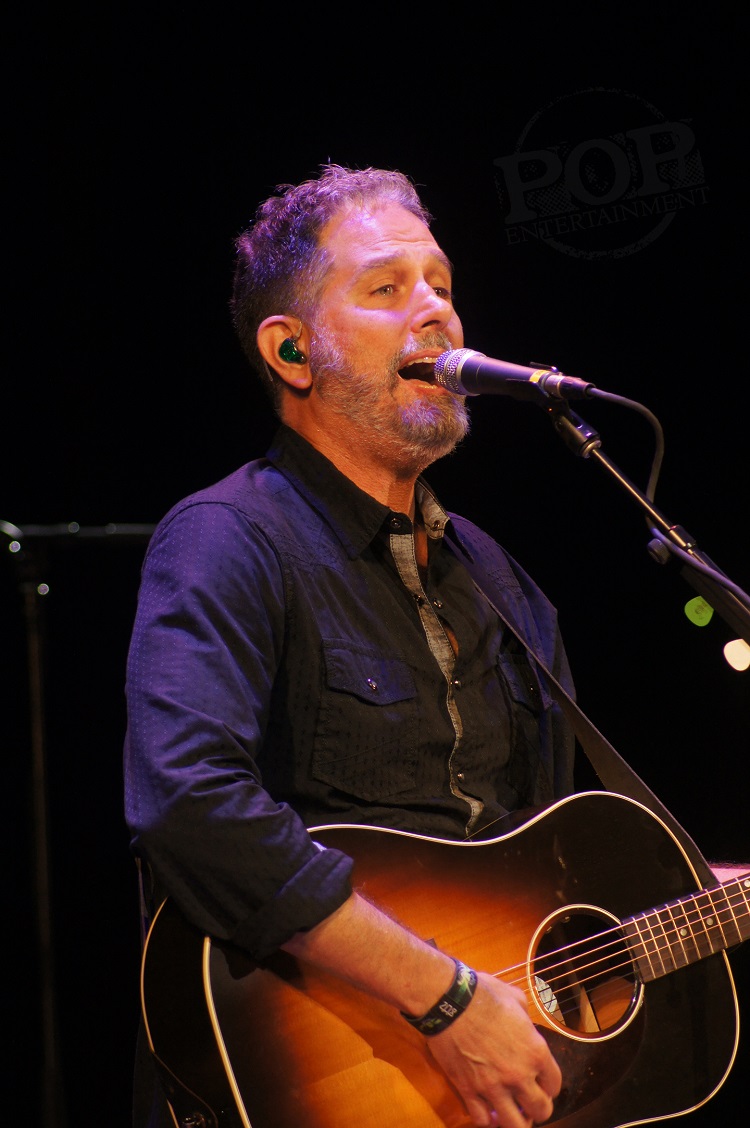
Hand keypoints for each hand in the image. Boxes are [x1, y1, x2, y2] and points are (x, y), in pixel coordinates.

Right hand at [426, 971, 560, 1127]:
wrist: (450, 1001)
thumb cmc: (483, 994)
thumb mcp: (515, 998)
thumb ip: (526, 1018)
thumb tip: (525, 1024)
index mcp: (535, 1052)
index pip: (555, 1084)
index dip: (549, 1085)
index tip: (542, 1082)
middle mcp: (519, 1075)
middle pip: (541, 1111)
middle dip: (538, 1108)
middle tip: (529, 1101)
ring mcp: (493, 1086)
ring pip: (514, 1125)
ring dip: (517, 1121)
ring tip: (512, 1113)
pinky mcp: (469, 1090)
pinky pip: (482, 1120)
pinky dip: (487, 1121)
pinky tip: (488, 1113)